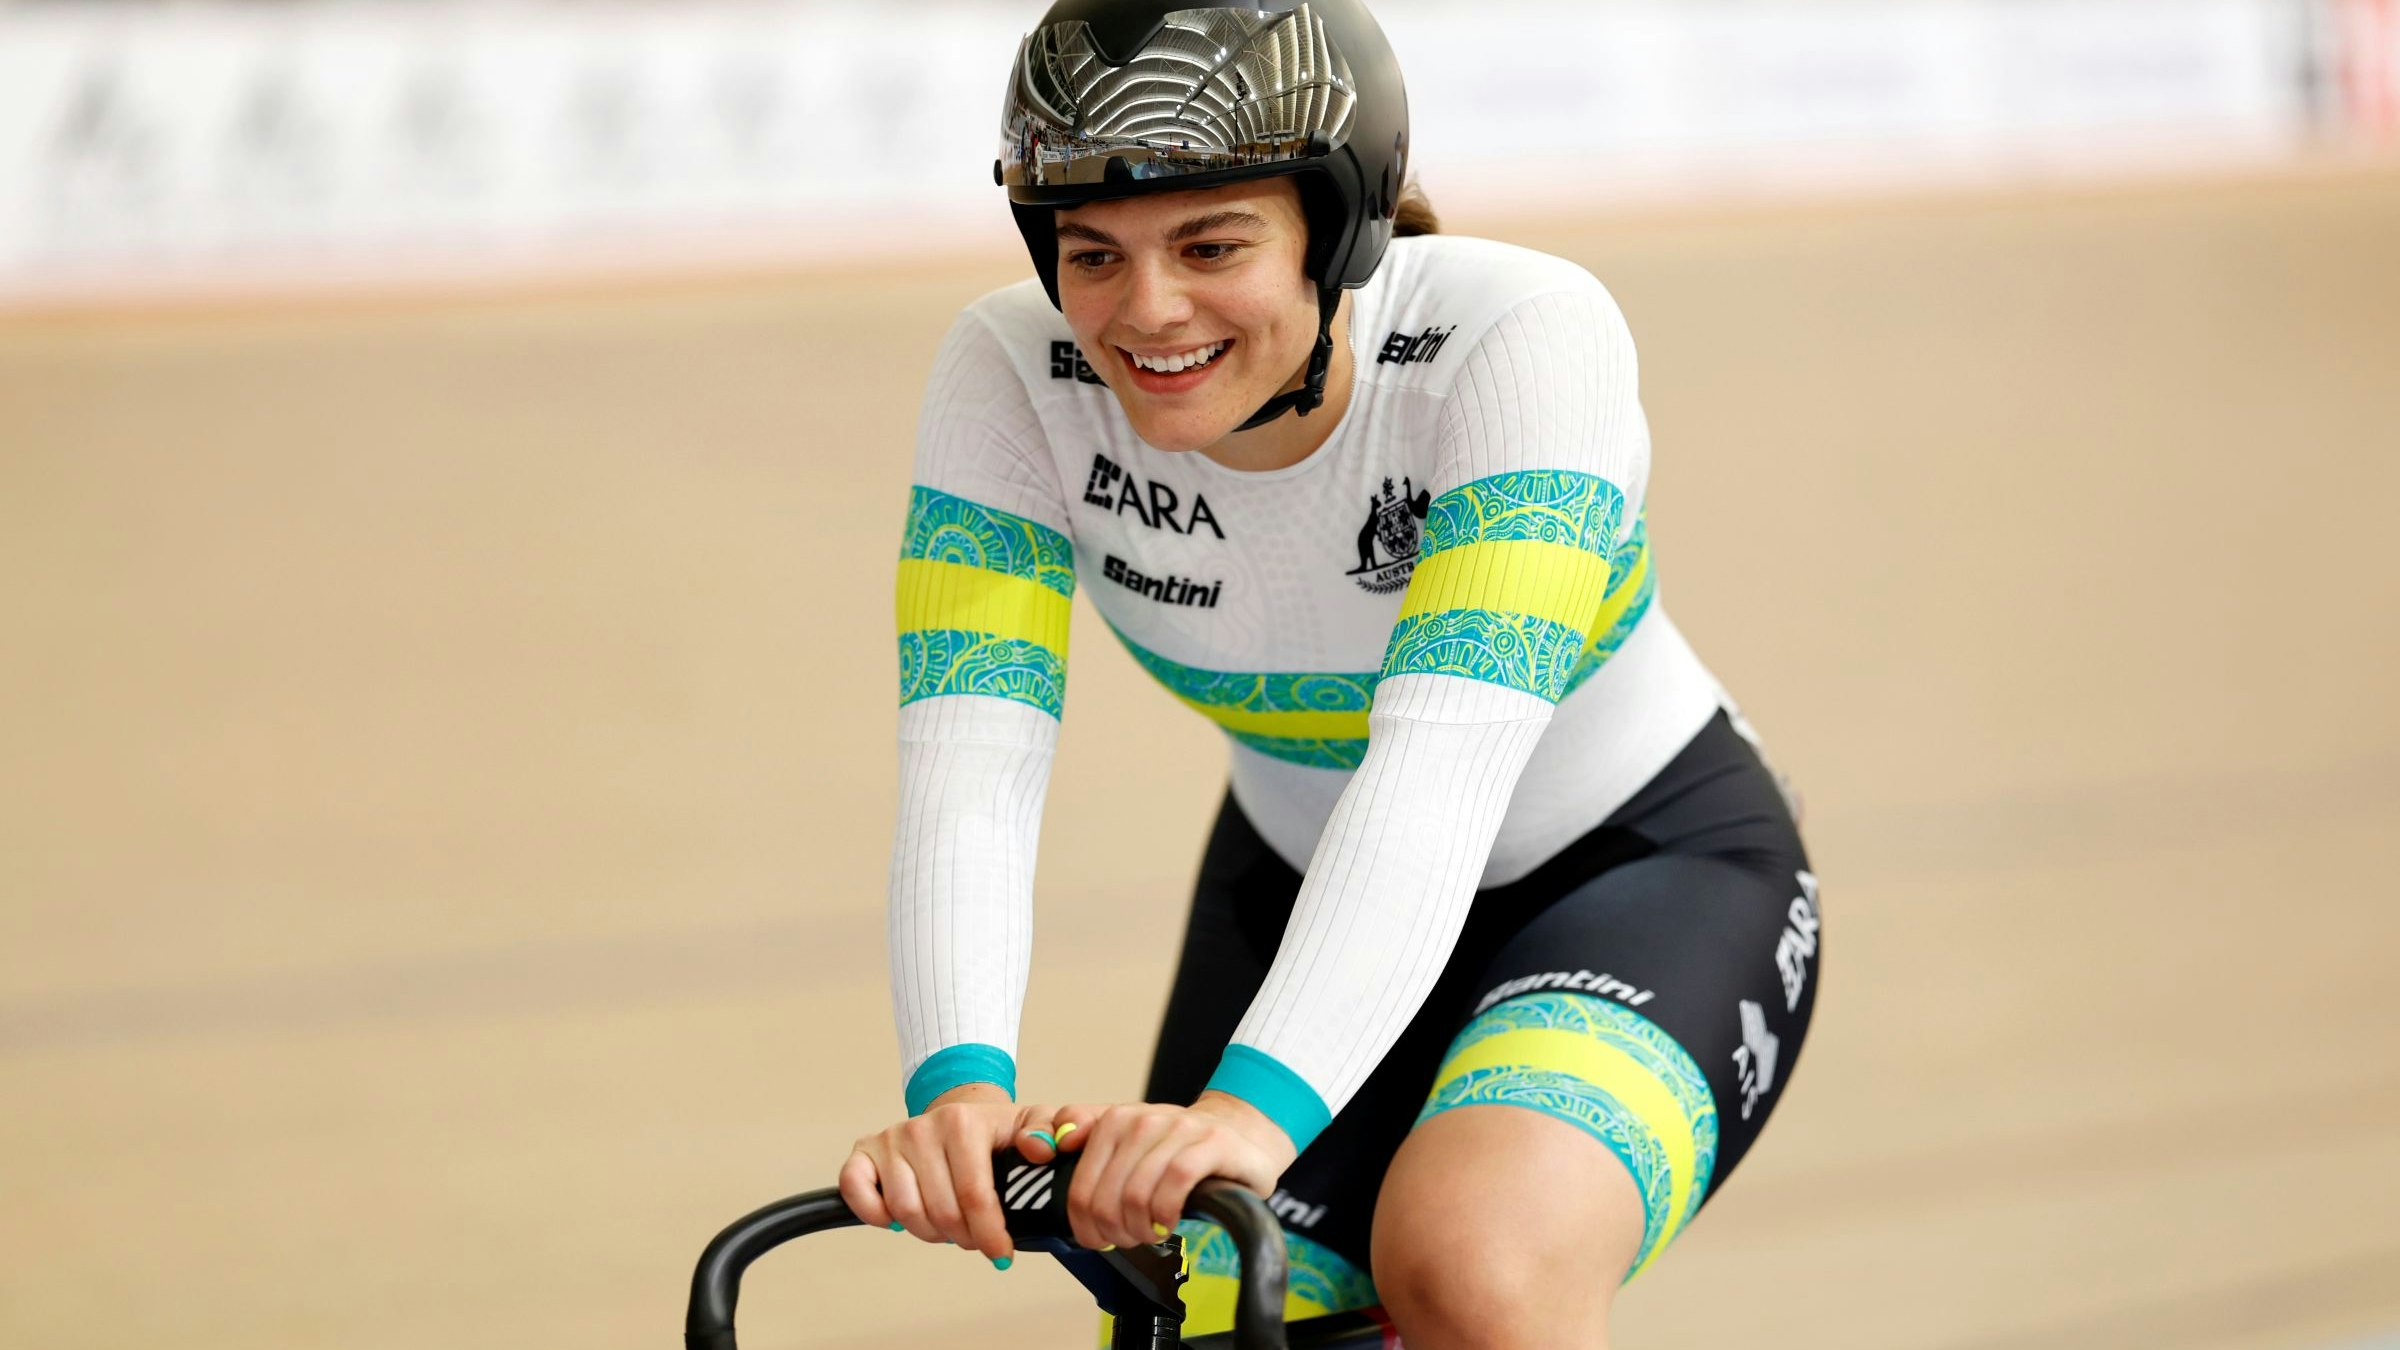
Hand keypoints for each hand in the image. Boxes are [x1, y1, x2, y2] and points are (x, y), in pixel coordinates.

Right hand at [837, 1084, 1069, 1263]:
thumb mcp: (1030, 1124)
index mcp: (962, 1122)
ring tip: (948, 1226)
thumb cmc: (993, 1131)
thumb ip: (1051, 1130)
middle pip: (942, 1212)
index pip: (975, 1197)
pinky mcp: (864, 1153)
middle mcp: (922, 1128)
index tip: (1002, 1254)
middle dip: (964, 1237)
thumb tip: (1041, 1149)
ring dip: (930, 1232)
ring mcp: (891, 1140)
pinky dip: (875, 1213)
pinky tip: (898, 1218)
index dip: (989, 1234)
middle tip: (975, 1238)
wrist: (960, 1114)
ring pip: (906, 1212)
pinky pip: (857, 1192)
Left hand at [1050, 1092, 1299, 1251]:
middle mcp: (1143, 1119)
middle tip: (1131, 1240)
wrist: (1239, 1135)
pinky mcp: (1212, 1142)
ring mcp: (1179, 1128)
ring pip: (1138, 1195)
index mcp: (1115, 1121)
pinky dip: (1167, 1213)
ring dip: (1142, 1229)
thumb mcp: (1129, 1143)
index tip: (1099, 1239)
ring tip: (1152, 1232)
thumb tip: (1056, 1143)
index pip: (1080, 1190)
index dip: (1085, 1227)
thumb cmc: (1178, 1150)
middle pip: (1106, 1199)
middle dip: (1115, 1233)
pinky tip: (1170, 1221)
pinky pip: (1176, 1184)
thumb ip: (1087, 1137)